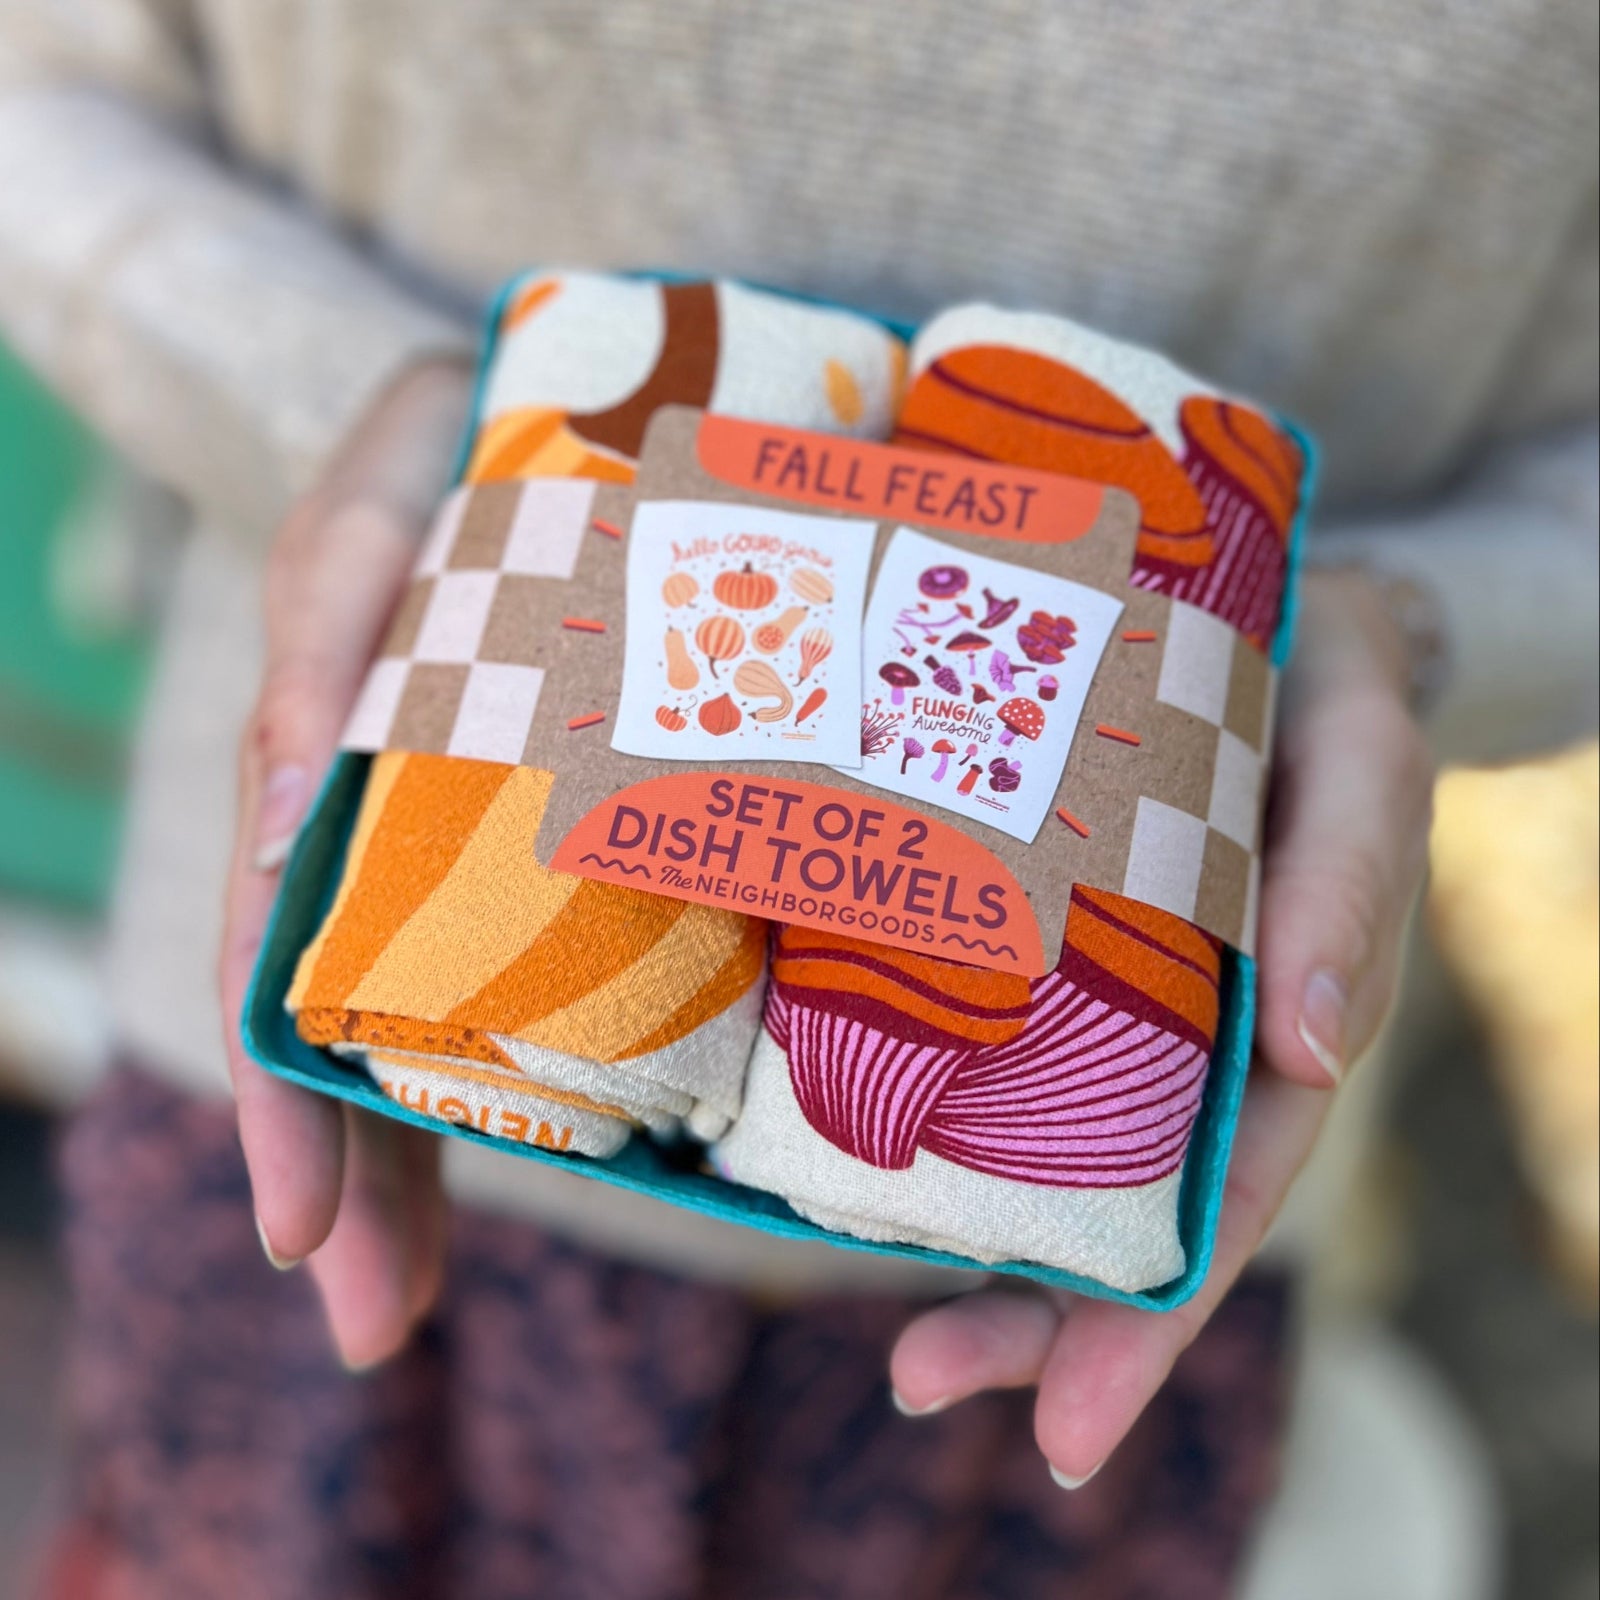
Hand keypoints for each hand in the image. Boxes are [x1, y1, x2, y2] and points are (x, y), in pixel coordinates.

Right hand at [218, 355, 473, 1368]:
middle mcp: (386, 837)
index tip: (303, 1236)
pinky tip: (571, 1139)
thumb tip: (268, 856)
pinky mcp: (571, 830)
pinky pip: (549, 955)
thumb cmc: (436, 461)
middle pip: (350, 1028)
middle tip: (377, 1324)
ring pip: (441, 1016)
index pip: (271, 972)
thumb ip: (314, 660)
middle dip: (354, 1179)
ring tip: (420, 1291)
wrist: (559, 417)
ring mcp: (476, 846)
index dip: (284, 1107)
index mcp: (314, 784)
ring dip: (430, 1154)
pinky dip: (545, 1049)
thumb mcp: (358, 534)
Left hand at [887, 568, 1436, 1484]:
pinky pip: (1002, 1051)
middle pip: (1134, 1212)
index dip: (1160, 1317)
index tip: (1072, 1427)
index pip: (1228, 1194)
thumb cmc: (1327, 686)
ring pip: (1064, 1154)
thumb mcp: (1363, 760)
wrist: (1265, 606)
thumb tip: (1307, 1053)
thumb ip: (1353, 883)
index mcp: (1280, 1017)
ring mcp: (1120, 998)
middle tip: (934, 1390)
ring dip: (997, 1265)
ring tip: (911, 1359)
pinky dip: (950, 1123)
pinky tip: (867, 1175)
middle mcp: (1196, 1033)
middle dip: (1051, 1325)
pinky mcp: (1046, 943)